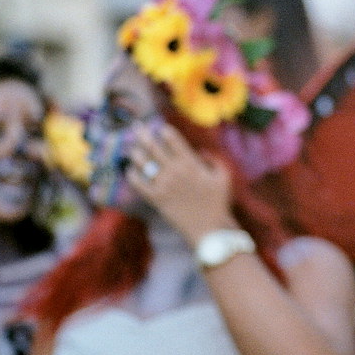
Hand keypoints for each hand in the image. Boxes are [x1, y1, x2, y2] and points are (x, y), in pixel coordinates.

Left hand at [126, 122, 236, 243]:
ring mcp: (163, 184)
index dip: (165, 131)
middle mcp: (175, 171)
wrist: (209, 228)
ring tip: (132, 147)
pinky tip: (130, 170)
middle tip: (137, 126)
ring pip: (143, 162)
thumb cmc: (218, 202)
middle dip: (144, 134)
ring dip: (136, 152)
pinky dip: (132, 175)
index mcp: (191, 163)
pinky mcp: (156, 198)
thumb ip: (215, 160)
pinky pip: (138, 183)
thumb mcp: (224, 177)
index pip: (173, 140)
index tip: (161, 128)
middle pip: (154, 146)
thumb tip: (200, 151)